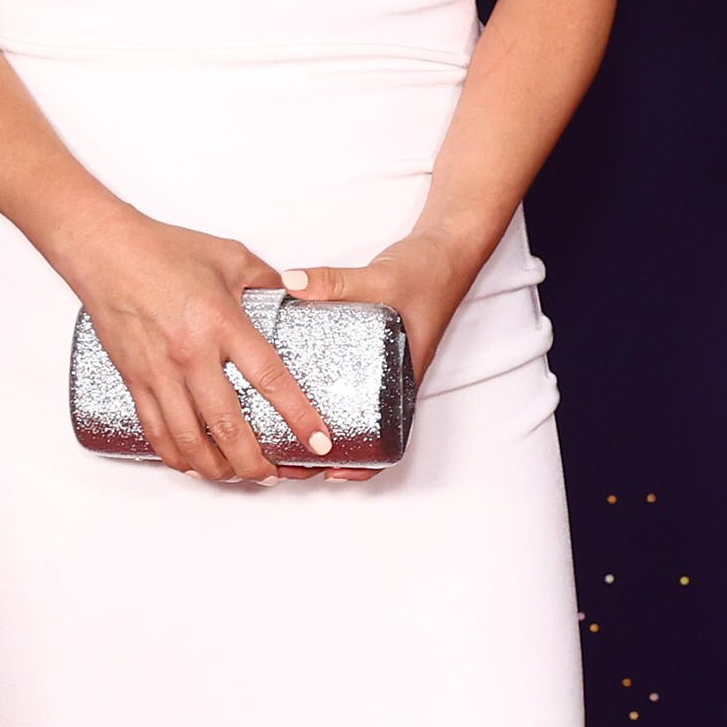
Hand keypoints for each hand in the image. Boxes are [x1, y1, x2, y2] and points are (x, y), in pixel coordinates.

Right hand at [55, 214, 336, 487]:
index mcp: (221, 323)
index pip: (270, 378)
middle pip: (227, 426)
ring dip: (216, 468)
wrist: (104, 251)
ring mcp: (159, 372)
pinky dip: (176, 456)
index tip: (318, 439)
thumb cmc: (161, 250)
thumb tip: (295, 293)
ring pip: (189, 440)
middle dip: (254, 462)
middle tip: (272, 473)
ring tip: (237, 476)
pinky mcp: (134, 379)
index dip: (298, 415)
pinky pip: (156, 431)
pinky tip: (192, 465)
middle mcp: (190, 354)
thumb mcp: (229, 256)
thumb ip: (266, 280)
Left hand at [273, 227, 483, 480]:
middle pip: (362, 433)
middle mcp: (390, 379)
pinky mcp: (365, 349)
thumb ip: (334, 282)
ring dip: (321, 427)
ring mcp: (377, 366)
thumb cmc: (428, 273)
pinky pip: (343, 382)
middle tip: (290, 460)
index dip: (362, 465)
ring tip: (283, 438)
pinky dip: (320, 392)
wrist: (443, 252)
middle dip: (328, 455)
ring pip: (351, 411)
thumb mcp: (380, 278)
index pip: (387, 437)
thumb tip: (291, 284)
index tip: (330, 474)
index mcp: (402, 377)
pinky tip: (289, 389)